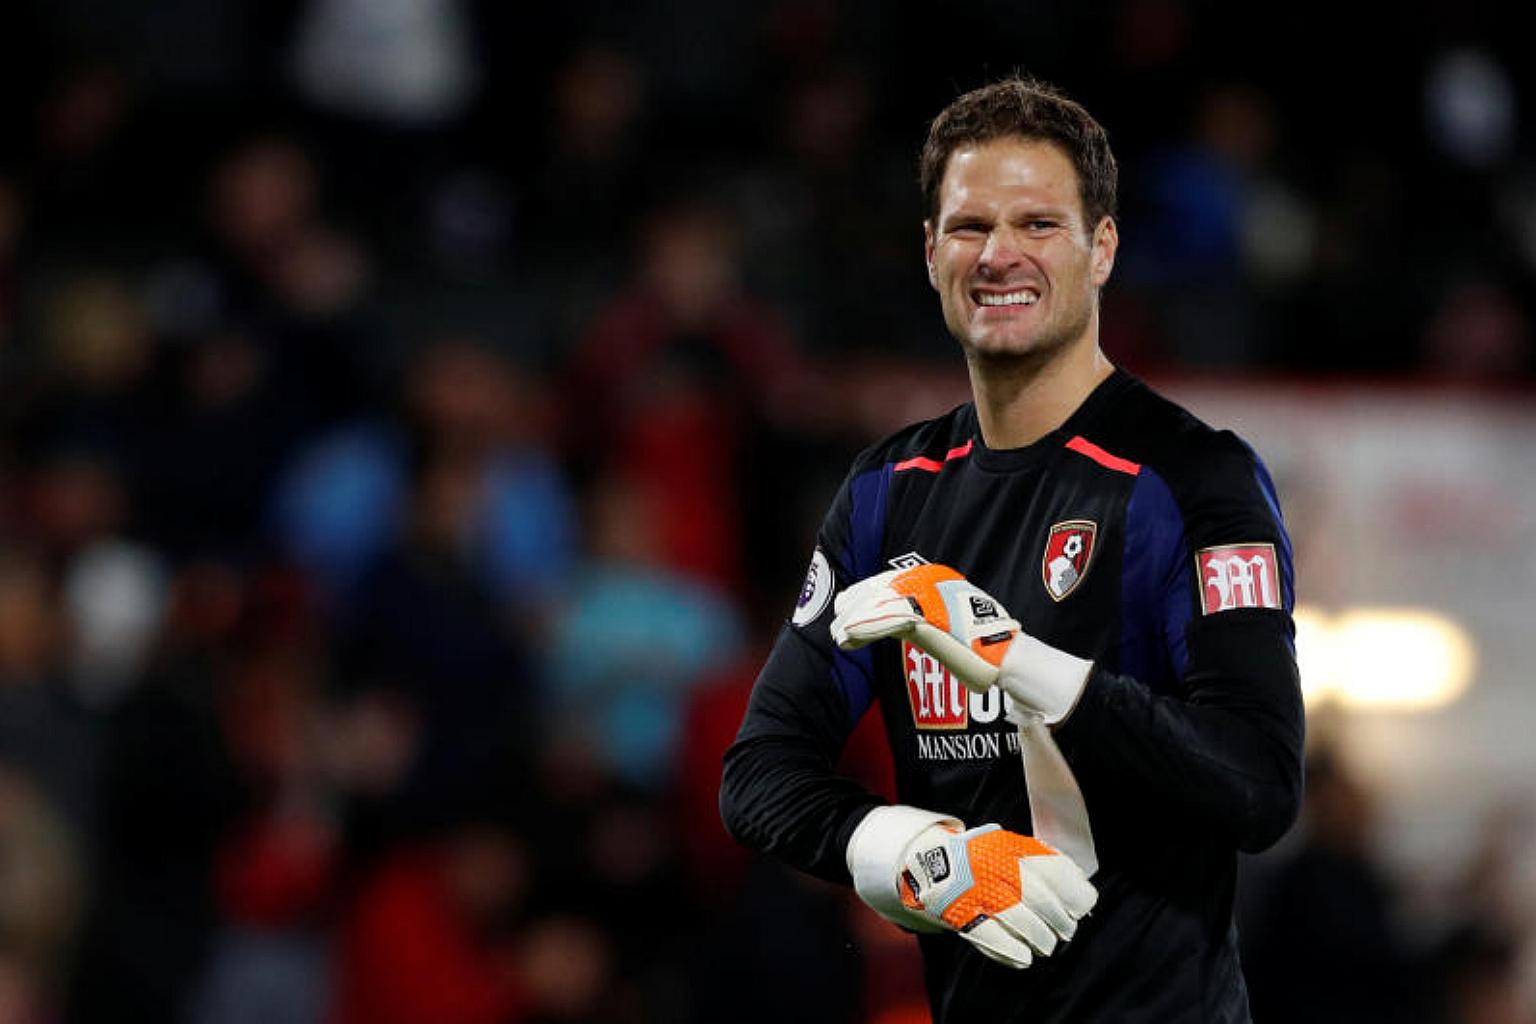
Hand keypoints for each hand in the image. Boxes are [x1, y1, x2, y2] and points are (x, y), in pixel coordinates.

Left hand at [830, 564, 1089, 723]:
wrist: (1008, 658)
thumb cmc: (983, 647)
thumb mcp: (952, 621)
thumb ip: (929, 616)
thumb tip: (907, 620)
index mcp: (938, 580)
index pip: (894, 581)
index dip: (867, 592)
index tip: (848, 604)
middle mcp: (933, 584)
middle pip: (882, 589)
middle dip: (856, 605)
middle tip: (837, 620)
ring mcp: (930, 600)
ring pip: (879, 605)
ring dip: (854, 620)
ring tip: (838, 635)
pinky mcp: (928, 619)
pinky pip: (886, 622)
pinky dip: (862, 630)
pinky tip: (846, 639)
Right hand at [848, 807, 1096, 968]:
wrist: (927, 861)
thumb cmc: (979, 859)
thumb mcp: (1007, 847)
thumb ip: (1039, 861)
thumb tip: (1079, 885)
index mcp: (1009, 847)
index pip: (1052, 868)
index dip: (1073, 891)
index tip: (1082, 906)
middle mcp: (993, 865)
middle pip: (1038, 897)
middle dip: (1059, 920)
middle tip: (1066, 931)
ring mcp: (975, 889)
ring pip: (1018, 917)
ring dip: (1040, 937)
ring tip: (1046, 945)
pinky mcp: (960, 912)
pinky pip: (990, 935)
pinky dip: (1012, 950)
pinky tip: (1024, 957)